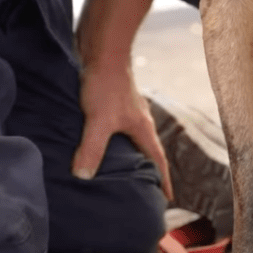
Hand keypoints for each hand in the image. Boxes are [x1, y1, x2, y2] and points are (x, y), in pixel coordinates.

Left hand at [73, 62, 173, 199]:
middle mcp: (140, 122)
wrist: (103, 53)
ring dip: (132, 156)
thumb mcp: (98, 121)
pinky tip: (102, 144)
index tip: (168, 199)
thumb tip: (84, 177)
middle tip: (147, 191)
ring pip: (133, 141)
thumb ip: (92, 149)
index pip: (158, 161)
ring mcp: (128, 113)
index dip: (162, 180)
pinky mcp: (114, 105)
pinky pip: (118, 130)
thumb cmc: (106, 85)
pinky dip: (115, 143)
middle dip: (149, 171)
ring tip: (124, 172)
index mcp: (143, 129)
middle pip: (148, 152)